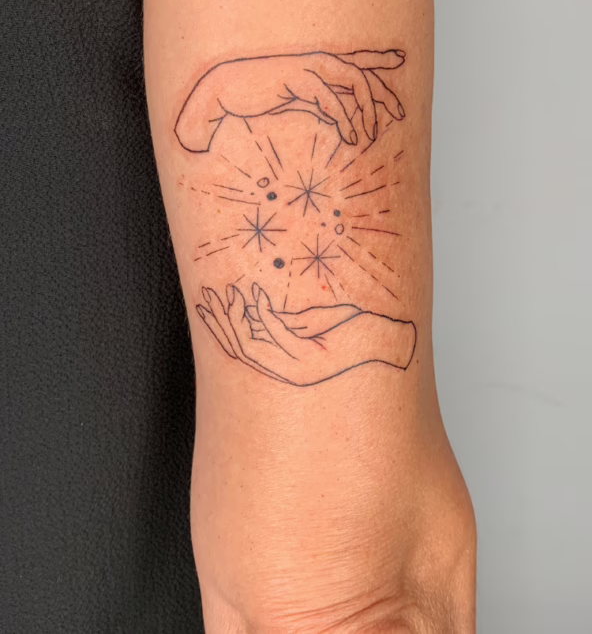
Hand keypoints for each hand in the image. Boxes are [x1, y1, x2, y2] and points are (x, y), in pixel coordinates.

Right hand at [175, 49, 406, 152]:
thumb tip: (338, 119)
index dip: (381, 59)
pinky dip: (347, 121)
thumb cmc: (252, 95)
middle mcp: (317, 59)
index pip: (357, 57)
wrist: (217, 90)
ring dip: (368, 111)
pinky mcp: (297, 79)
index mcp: (315, 61)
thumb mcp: (292, 99)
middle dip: (385, 92)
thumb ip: (316, 103)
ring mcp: (308, 66)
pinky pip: (332, 100)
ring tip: (369, 137)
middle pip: (364, 70)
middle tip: (401, 113)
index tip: (402, 61)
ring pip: (355, 82)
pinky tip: (352, 139)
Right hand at [196, 282, 415, 386]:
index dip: (217, 326)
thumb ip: (281, 321)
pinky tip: (257, 293)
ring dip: (234, 317)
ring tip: (228, 292)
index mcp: (285, 366)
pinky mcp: (313, 361)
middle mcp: (288, 374)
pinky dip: (263, 312)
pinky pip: (278, 335)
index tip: (202, 302)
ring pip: (250, 347)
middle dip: (218, 321)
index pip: (239, 349)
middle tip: (205, 296)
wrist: (390, 340)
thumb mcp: (309, 323)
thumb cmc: (354, 328)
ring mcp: (299, 371)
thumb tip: (253, 305)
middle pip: (238, 350)